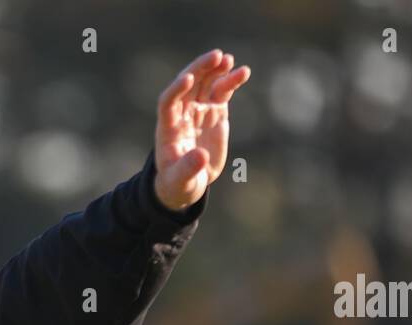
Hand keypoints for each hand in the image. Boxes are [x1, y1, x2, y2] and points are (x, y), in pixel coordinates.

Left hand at [155, 49, 250, 211]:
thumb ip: (188, 168)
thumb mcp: (180, 180)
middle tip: (217, 56)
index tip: (188, 78)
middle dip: (200, 69)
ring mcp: (199, 110)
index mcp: (168, 127)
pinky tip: (243, 72)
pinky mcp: (215, 112)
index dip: (176, 89)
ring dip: (216, 70)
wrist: (189, 181)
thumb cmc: (178, 182)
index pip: (168, 101)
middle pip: (188, 84)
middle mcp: (182, 113)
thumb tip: (201, 156)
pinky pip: (222, 91)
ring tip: (230, 60)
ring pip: (206, 83)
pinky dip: (231, 81)